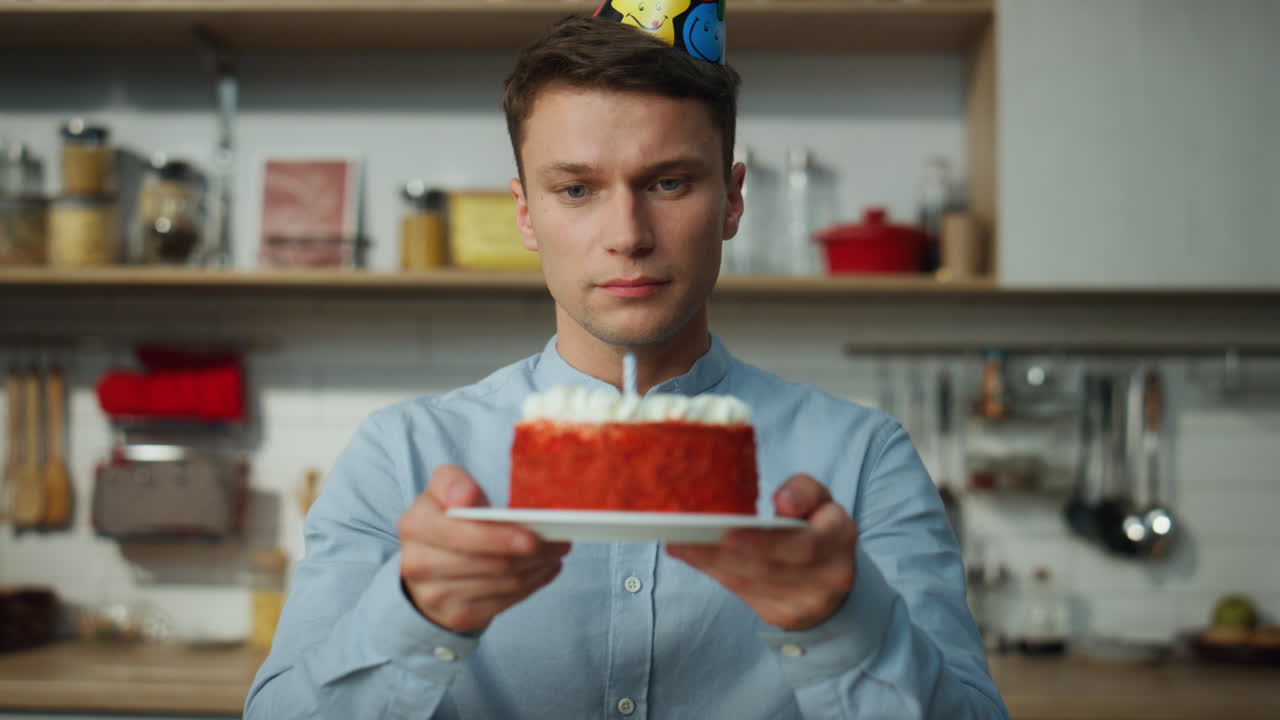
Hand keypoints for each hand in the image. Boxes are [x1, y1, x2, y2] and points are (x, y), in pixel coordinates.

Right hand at [398, 465, 569, 632]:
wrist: (426, 565)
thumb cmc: (444, 518)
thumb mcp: (442, 489)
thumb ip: (454, 483)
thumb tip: (467, 496)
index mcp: (415, 525)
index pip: (463, 533)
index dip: (500, 536)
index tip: (533, 533)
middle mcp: (419, 563)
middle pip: (491, 562)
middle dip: (534, 552)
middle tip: (562, 541)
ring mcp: (436, 595)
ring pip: (505, 582)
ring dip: (539, 567)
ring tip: (557, 551)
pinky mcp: (458, 615)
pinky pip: (506, 602)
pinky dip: (533, 584)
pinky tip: (545, 569)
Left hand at [666, 474, 857, 631]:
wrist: (833, 584)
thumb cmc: (819, 530)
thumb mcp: (821, 503)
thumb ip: (804, 492)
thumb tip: (784, 501)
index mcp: (839, 537)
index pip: (807, 541)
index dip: (766, 542)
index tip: (730, 534)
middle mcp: (828, 575)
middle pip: (772, 566)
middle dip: (728, 553)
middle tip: (691, 536)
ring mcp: (806, 601)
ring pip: (753, 582)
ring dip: (712, 561)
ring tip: (680, 542)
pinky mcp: (783, 615)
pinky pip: (743, 594)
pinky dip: (713, 571)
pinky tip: (688, 554)